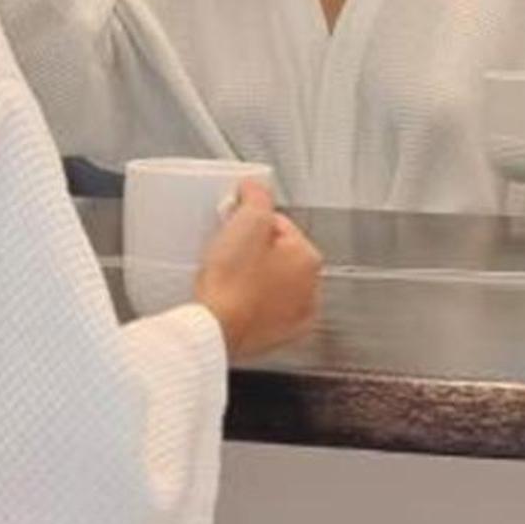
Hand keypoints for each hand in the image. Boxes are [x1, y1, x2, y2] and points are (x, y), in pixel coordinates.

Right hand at [193, 181, 321, 359]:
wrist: (214, 327)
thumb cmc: (231, 282)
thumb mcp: (246, 220)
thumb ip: (255, 195)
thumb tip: (255, 187)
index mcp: (308, 258)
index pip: (279, 224)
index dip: (249, 222)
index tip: (232, 228)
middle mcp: (310, 289)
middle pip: (278, 255)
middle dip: (254, 250)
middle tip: (228, 254)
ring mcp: (294, 316)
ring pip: (272, 283)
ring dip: (254, 278)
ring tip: (228, 278)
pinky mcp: (276, 336)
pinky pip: (264, 310)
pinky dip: (251, 304)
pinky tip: (233, 300)